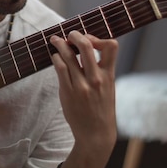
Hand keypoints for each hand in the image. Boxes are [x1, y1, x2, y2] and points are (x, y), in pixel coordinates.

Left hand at [50, 31, 118, 167]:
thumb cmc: (102, 108)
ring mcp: (81, 85)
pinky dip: (56, 58)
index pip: (111, 46)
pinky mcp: (68, 92)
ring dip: (60, 44)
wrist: (96, 133)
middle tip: (69, 34)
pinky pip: (60, 68)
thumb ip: (101, 68)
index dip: (99, 38)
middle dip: (75, 35)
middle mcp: (96, 78)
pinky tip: (55, 57)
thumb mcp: (109, 86)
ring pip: (68, 55)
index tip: (90, 40)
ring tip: (55, 40)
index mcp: (109, 75)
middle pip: (85, 46)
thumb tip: (87, 47)